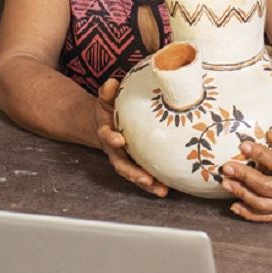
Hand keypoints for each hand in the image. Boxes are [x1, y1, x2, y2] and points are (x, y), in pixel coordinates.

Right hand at [91, 77, 167, 197]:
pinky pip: (144, 176)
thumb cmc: (109, 110)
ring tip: (160, 189)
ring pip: (133, 175)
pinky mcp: (136, 165)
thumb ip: (107, 93)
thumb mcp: (106, 99)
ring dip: (145, 183)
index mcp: (107, 133)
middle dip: (132, 172)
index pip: (106, 136)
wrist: (105, 124)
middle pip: (121, 164)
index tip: (118, 140)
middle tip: (144, 178)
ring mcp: (125, 160)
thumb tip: (112, 83)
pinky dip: (153, 184)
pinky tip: (166, 189)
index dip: (111, 139)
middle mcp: (115, 151)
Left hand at [219, 127, 271, 222]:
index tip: (243, 145)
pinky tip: (235, 207)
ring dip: (242, 195)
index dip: (259, 155)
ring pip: (264, 205)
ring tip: (226, 184)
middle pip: (267, 187)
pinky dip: (250, 215)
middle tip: (227, 167)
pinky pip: (269, 217)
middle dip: (244, 177)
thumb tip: (270, 134)